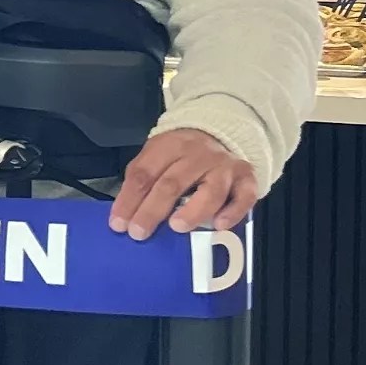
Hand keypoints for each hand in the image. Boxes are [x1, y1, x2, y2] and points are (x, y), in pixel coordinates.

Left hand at [110, 127, 258, 239]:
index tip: (118, 224)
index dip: (129, 200)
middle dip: (153, 210)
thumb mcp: (155, 156)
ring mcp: (224, 166)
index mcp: (168, 147)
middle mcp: (197, 155)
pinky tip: (219, 225)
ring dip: (193, 211)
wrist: (220, 132)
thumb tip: (125, 215)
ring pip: (211, 191)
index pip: (144, 174)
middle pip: (172, 183)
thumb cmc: (180, 155)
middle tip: (139, 232)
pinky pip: (244, 197)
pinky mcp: (247, 179)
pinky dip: (232, 212)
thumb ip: (142, 180)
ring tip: (177, 227)